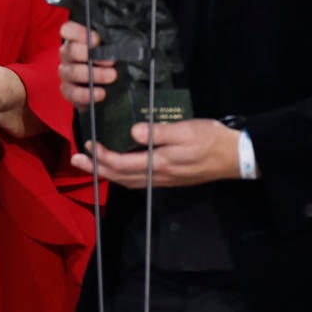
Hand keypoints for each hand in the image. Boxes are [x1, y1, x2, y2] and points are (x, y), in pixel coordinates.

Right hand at [58, 20, 116, 107]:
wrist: (103, 85)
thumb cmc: (107, 61)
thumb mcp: (109, 48)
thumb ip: (109, 43)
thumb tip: (121, 43)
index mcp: (75, 40)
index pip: (68, 30)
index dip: (80, 33)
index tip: (97, 39)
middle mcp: (67, 55)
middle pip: (71, 51)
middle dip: (92, 55)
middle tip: (111, 60)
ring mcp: (65, 73)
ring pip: (72, 72)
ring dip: (94, 74)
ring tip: (112, 76)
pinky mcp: (67, 91)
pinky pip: (72, 93)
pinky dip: (87, 94)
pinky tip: (101, 93)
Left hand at [71, 119, 240, 187]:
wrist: (235, 157)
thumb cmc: (212, 140)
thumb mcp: (186, 130)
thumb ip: (158, 132)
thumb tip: (131, 132)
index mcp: (159, 163)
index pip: (121, 164)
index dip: (101, 156)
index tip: (88, 144)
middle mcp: (157, 176)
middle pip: (119, 176)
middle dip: (95, 168)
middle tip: (76, 159)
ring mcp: (163, 179)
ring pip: (127, 181)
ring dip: (106, 173)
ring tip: (91, 164)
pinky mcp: (169, 178)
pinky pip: (138, 180)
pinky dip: (122, 174)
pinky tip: (118, 167)